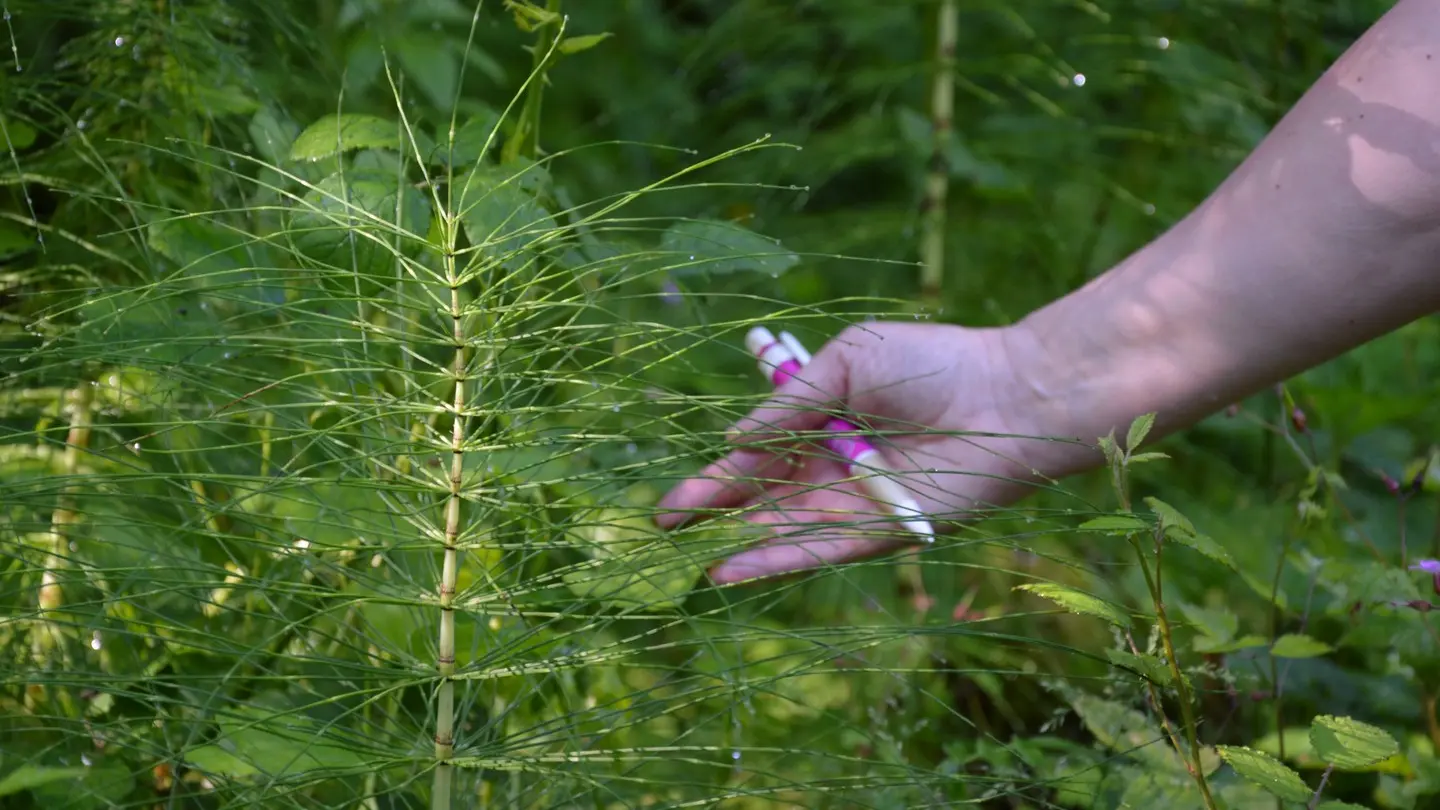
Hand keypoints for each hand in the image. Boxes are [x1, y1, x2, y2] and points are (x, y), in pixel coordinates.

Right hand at [655, 321, 1088, 583]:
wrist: (1007, 395)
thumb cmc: (934, 363)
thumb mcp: (848, 363)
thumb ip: (790, 403)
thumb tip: (734, 440)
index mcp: (823, 420)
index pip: (757, 454)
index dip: (715, 475)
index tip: (672, 497)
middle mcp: (834, 466)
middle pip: (762, 497)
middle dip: (713, 513)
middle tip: (662, 530)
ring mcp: (856, 501)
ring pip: (784, 529)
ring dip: (737, 545)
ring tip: (687, 562)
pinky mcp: (881, 531)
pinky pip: (820, 549)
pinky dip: (776, 559)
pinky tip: (731, 569)